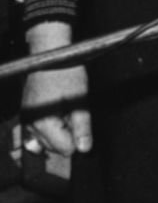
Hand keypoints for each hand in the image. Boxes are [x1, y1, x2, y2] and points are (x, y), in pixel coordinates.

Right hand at [18, 24, 91, 156]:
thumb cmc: (65, 72)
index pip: (64, 148)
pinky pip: (38, 132)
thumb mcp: (81, 99)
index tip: (82, 123)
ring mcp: (27, 120)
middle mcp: (31, 124)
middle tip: (75, 113)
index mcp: (43, 123)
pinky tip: (59, 114)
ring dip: (59, 132)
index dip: (78, 139)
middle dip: (68, 135)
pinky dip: (50, 128)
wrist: (49, 54)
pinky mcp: (28, 114)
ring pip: (45, 141)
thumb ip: (83, 126)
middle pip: (54, 147)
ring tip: (67, 111)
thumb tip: (85, 148)